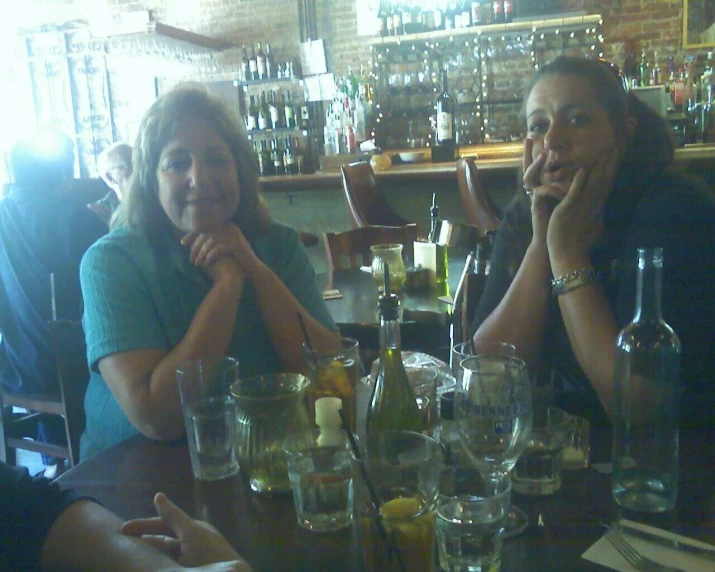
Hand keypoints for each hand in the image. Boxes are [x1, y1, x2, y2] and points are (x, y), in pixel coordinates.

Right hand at [122, 493, 250, 570]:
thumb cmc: (211, 555)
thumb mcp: (192, 534)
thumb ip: (174, 516)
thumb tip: (157, 495)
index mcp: (193, 530)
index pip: (163, 523)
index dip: (143, 525)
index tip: (122, 529)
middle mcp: (191, 542)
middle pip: (163, 539)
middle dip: (144, 540)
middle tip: (121, 544)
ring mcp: (191, 559)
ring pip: (165, 553)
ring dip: (150, 554)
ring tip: (130, 556)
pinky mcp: (188, 567)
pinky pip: (169, 563)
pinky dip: (158, 563)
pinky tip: (146, 564)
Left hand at [181, 224, 258, 275]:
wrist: (252, 269)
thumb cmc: (235, 259)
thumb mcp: (222, 247)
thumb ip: (211, 241)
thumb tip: (191, 241)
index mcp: (226, 226)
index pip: (205, 227)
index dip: (192, 234)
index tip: (183, 243)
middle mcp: (230, 228)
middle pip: (206, 234)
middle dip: (196, 246)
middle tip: (191, 258)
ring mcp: (234, 235)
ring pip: (210, 242)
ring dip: (201, 253)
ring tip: (197, 263)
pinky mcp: (236, 245)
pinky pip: (217, 249)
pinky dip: (209, 257)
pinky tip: (205, 264)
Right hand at [523, 138, 566, 243]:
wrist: (555, 241)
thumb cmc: (562, 222)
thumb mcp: (567, 201)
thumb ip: (571, 188)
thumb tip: (583, 173)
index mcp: (545, 187)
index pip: (540, 167)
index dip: (536, 155)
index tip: (532, 138)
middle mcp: (537, 191)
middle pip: (528, 168)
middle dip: (528, 154)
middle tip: (528, 138)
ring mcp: (535, 198)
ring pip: (530, 177)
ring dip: (536, 165)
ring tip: (543, 154)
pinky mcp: (536, 207)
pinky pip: (540, 192)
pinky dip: (551, 188)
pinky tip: (559, 187)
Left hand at [547, 147, 619, 265]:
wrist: (569, 256)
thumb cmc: (577, 244)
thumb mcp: (592, 227)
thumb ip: (596, 216)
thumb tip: (602, 212)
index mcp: (597, 208)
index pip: (607, 184)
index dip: (612, 169)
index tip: (617, 155)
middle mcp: (592, 206)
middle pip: (604, 180)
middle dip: (610, 163)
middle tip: (616, 145)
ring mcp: (581, 208)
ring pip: (593, 183)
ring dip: (599, 166)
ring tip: (604, 150)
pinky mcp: (568, 211)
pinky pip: (575, 193)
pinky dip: (579, 181)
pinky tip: (583, 168)